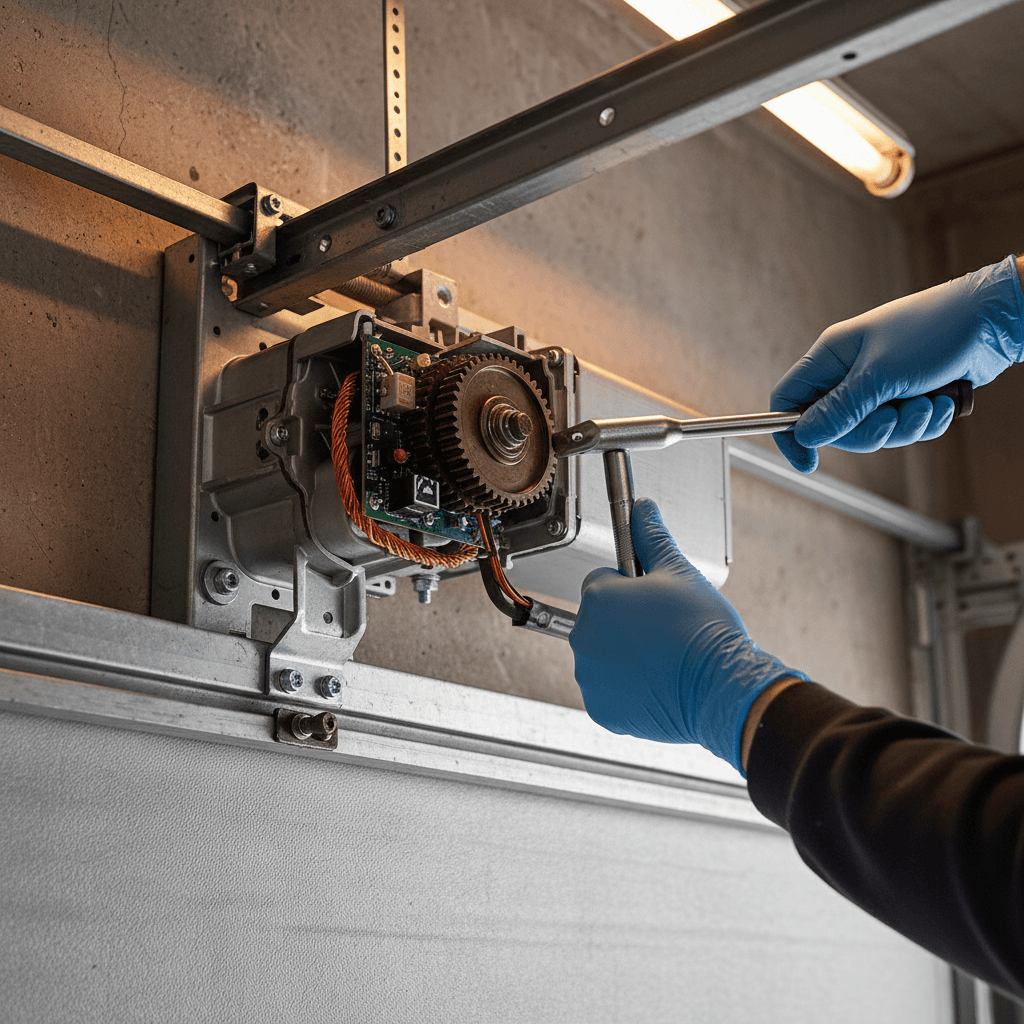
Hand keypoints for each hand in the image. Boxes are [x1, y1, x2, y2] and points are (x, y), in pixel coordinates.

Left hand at [569, 498, 806, 771]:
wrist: (722, 687)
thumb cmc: (703, 630)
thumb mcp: (680, 571)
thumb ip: (653, 537)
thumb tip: (643, 508)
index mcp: (597, 598)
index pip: (602, 581)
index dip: (630, 588)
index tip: (653, 601)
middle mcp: (583, 637)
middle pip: (600, 620)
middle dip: (625, 621)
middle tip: (663, 629)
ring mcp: (590, 676)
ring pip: (603, 655)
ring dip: (624, 654)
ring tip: (663, 656)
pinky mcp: (601, 709)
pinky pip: (608, 691)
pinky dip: (627, 688)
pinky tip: (656, 681)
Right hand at [771, 255, 1023, 472]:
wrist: (993, 321)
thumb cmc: (934, 330)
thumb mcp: (880, 376)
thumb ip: (839, 410)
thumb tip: (804, 435)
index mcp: (831, 356)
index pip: (790, 398)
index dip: (792, 431)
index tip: (807, 460)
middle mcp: (850, 371)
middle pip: (835, 426)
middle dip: (870, 430)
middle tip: (891, 419)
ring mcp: (880, 384)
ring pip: (873, 431)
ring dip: (904, 426)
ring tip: (926, 403)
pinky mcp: (907, 394)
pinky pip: (903, 428)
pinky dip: (925, 422)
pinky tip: (941, 401)